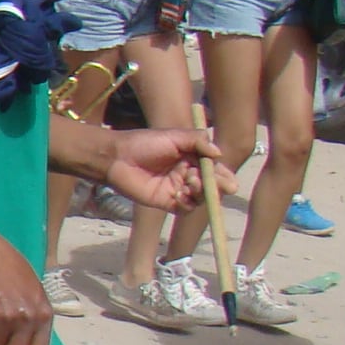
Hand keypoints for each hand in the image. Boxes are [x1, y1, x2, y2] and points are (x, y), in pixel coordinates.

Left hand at [104, 127, 230, 212]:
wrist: (118, 157)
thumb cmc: (145, 143)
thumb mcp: (174, 136)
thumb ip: (198, 141)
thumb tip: (218, 153)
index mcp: (193, 158)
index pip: (215, 169)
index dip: (223, 175)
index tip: (226, 178)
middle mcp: (189, 174)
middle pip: (212, 185)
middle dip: (216, 185)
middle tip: (211, 182)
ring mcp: (178, 189)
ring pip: (201, 197)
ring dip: (201, 192)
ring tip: (190, 181)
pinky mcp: (167, 202)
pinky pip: (186, 208)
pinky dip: (187, 203)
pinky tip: (178, 194)